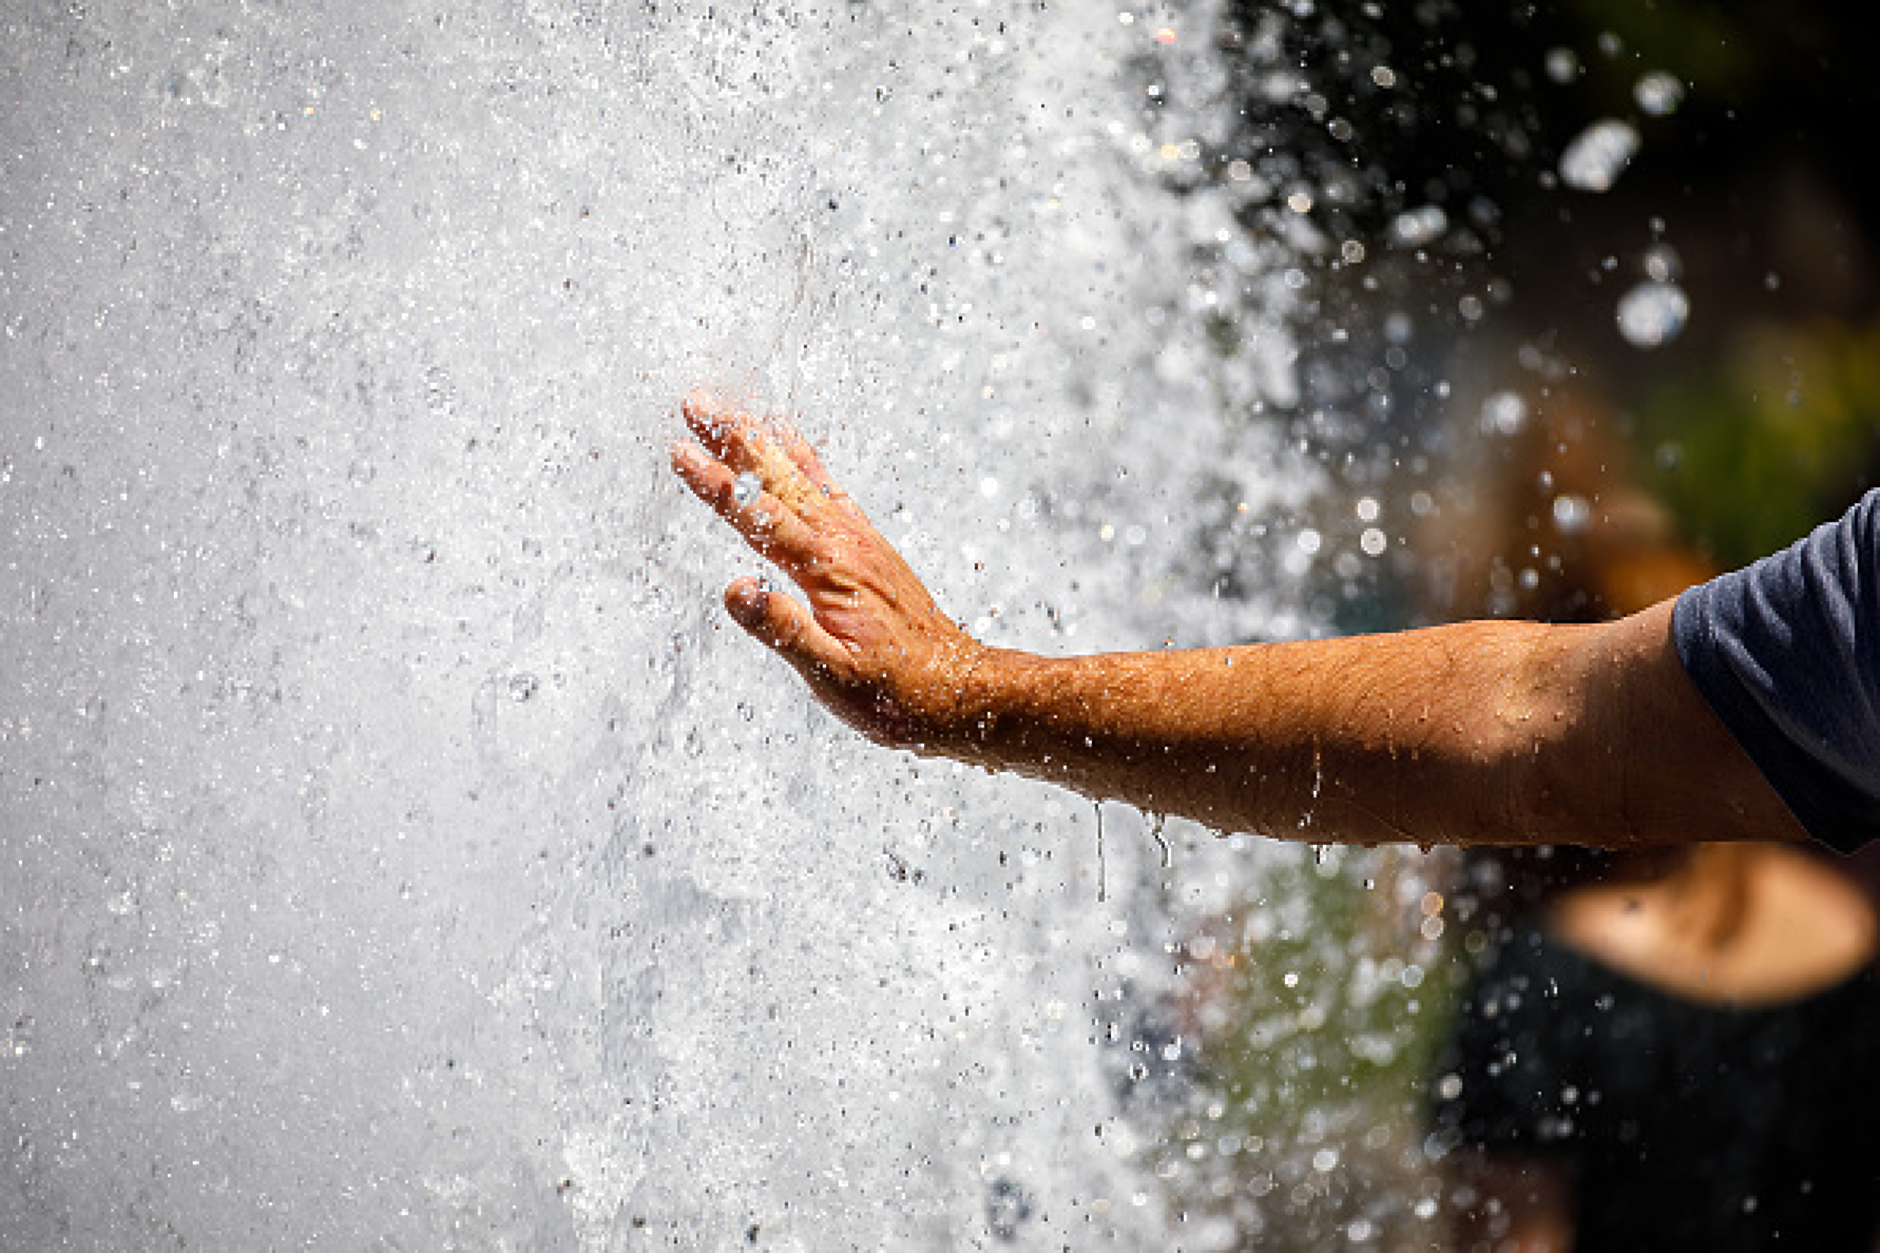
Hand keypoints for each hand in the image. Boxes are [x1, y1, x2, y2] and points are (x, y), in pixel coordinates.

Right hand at [670, 390, 987, 748]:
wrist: (958, 689)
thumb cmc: (896, 692)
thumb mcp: (833, 676)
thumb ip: (783, 630)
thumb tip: (735, 589)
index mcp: (829, 571)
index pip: (760, 518)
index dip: (717, 484)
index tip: (680, 450)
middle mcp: (844, 543)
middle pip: (780, 480)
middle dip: (734, 439)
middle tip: (694, 403)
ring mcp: (859, 540)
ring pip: (802, 476)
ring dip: (762, 441)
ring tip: (729, 410)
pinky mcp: (868, 546)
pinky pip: (829, 488)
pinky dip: (804, 459)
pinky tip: (789, 441)